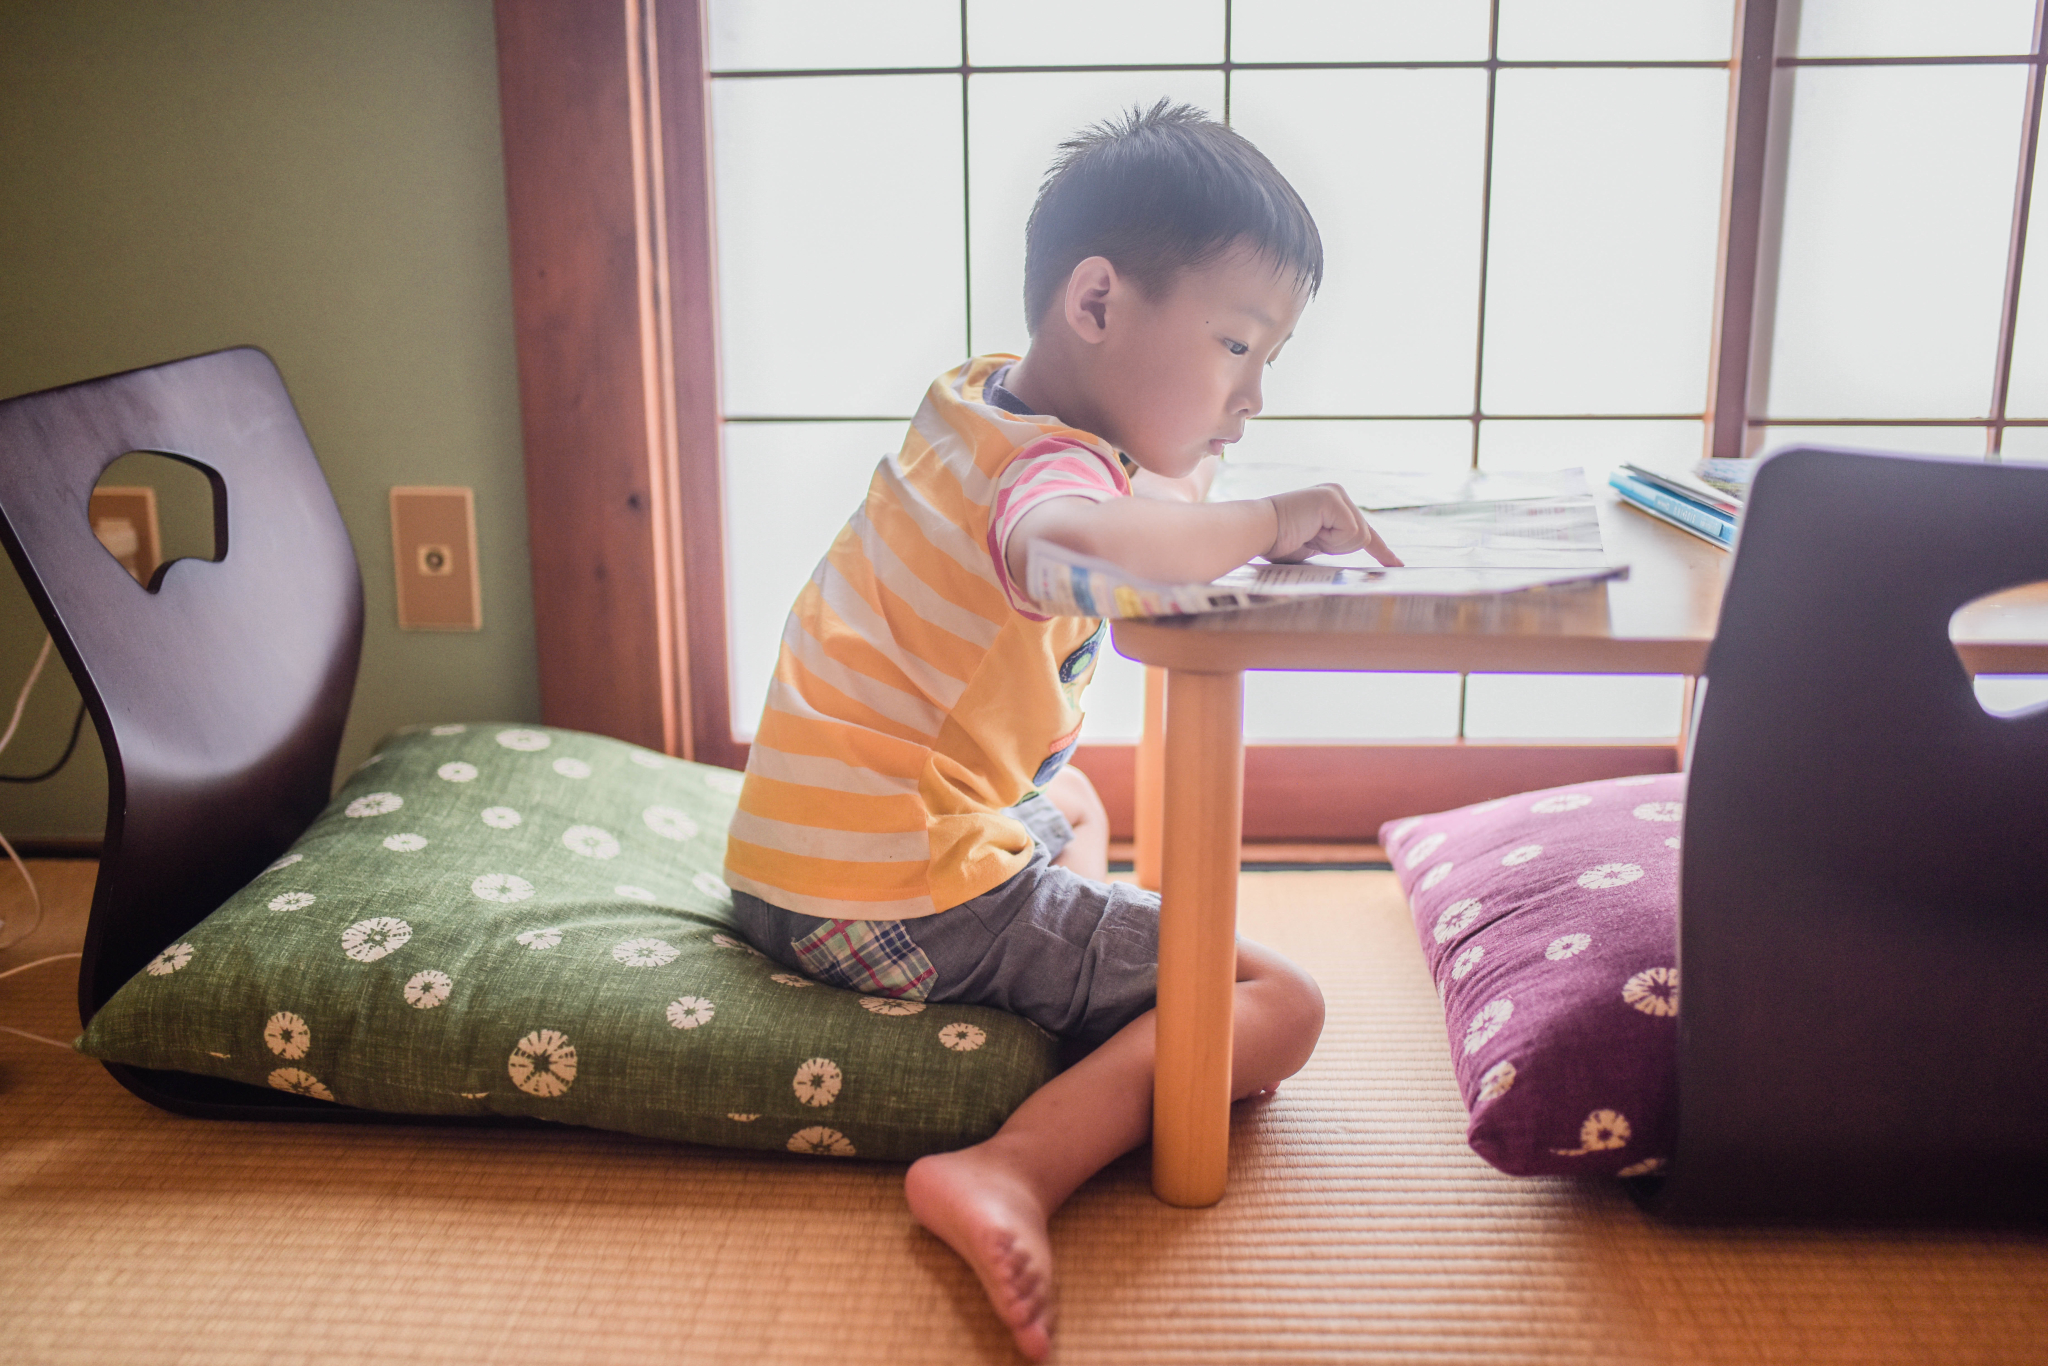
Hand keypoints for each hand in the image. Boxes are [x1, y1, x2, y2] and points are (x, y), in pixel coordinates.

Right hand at [1264, 484, 1403, 565]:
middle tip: (1308, 538)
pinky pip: (1351, 533)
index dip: (1381, 551)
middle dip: (1339, 548)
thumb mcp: (1314, 545)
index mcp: (1333, 504)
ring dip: (1332, 546)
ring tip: (1306, 534)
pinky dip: (1331, 541)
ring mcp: (1336, 494)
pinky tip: (1310, 530)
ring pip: (1359, 537)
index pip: (1364, 531)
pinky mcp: (1333, 499)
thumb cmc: (1276, 542)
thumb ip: (1334, 545)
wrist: (1256, 531)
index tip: (1397, 565)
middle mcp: (1337, 494)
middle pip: (1363, 536)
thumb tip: (1355, 562)